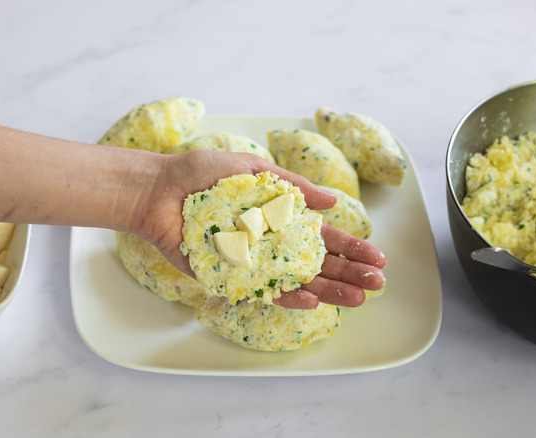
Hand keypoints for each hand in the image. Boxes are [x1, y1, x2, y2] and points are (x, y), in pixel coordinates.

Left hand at [117, 149, 385, 309]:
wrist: (158, 190)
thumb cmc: (202, 174)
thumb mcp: (253, 170)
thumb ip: (292, 186)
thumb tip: (333, 202)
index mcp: (279, 219)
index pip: (323, 238)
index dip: (351, 248)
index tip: (378, 258)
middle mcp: (270, 244)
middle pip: (317, 265)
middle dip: (349, 275)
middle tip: (377, 285)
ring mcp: (252, 263)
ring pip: (297, 283)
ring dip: (328, 291)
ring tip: (358, 298)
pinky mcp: (228, 277)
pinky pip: (261, 291)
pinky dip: (286, 297)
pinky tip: (310, 299)